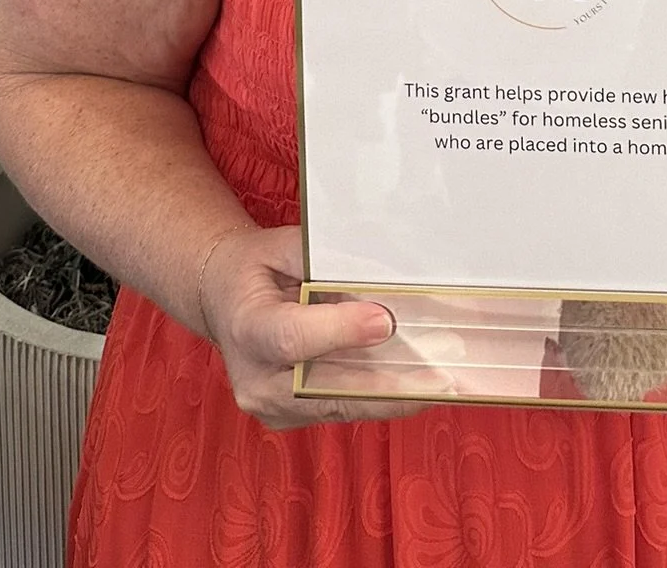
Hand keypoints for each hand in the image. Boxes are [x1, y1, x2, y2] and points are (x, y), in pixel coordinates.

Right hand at [198, 223, 441, 428]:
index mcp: (246, 326)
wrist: (224, 299)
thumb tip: (382, 275)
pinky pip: (340, 408)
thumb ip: (325, 262)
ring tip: (443, 380)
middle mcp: (254, 378)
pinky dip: (379, 397)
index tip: (385, 320)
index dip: (340, 332)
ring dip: (393, 395)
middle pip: (324, 387)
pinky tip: (419, 384)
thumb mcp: (284, 247)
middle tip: (439, 372)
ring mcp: (270, 406)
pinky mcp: (290, 419)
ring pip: (340, 405)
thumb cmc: (257, 267)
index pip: (293, 338)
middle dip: (385, 381)